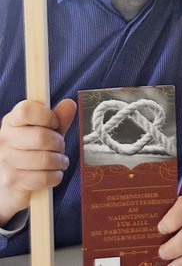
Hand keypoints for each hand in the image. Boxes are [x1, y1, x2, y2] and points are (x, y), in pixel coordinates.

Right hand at [0, 98, 76, 225]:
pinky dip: (55, 176)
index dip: (46, 116)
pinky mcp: (12, 182)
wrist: (13, 183)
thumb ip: (59, 118)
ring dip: (59, 161)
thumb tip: (70, 103)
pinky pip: (44, 177)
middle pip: (41, 136)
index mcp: (11, 122)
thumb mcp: (47, 132)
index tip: (55, 124)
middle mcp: (4, 139)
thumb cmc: (32, 152)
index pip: (26, 110)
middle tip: (60, 147)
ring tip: (58, 161)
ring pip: (45, 159)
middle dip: (59, 143)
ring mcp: (5, 161)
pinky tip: (53, 174)